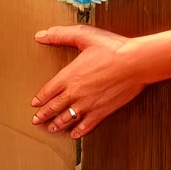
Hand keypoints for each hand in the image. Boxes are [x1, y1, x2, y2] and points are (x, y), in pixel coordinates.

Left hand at [29, 26, 146, 137]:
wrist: (136, 63)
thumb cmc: (112, 48)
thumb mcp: (83, 35)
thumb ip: (60, 35)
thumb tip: (40, 36)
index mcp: (69, 76)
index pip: (48, 90)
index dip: (40, 99)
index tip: (34, 104)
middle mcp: (76, 93)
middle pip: (54, 107)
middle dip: (43, 115)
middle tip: (36, 121)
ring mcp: (88, 104)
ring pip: (67, 118)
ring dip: (57, 124)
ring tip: (51, 128)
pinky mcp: (102, 111)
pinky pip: (87, 124)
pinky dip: (79, 131)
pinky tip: (75, 134)